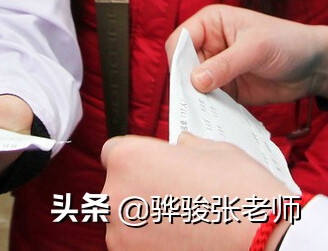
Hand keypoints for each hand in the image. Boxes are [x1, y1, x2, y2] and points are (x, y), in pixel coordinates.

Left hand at [102, 133, 295, 249]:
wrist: (269, 243)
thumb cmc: (243, 194)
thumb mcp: (215, 151)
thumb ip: (185, 145)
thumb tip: (181, 143)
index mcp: (128, 158)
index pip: (115, 153)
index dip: (139, 160)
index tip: (157, 169)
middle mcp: (116, 194)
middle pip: (119, 187)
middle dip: (142, 190)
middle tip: (176, 198)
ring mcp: (123, 233)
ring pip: (126, 220)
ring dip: (146, 220)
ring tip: (185, 222)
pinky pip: (136, 246)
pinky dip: (155, 243)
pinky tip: (184, 240)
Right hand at [167, 4, 327, 103]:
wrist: (315, 66)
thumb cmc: (287, 43)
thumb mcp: (256, 49)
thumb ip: (225, 65)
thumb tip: (195, 82)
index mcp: (209, 24)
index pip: (180, 40)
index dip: (178, 59)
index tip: (185, 80)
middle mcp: (209, 44)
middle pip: (183, 64)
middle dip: (187, 82)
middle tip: (195, 100)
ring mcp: (217, 68)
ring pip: (194, 84)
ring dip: (199, 98)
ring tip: (206, 111)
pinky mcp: (227, 88)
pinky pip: (211, 99)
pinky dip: (212, 108)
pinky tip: (217, 116)